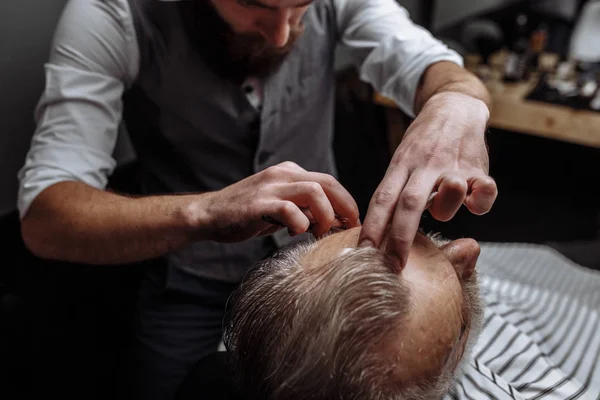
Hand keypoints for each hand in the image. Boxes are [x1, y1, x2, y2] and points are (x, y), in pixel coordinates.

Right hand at [200, 162, 360, 242]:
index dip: (347, 202)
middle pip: (327, 183)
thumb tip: (335, 222)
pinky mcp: (258, 203)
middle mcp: (283, 175)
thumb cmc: (247, 214)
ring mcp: (270, 187)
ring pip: (314, 192)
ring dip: (325, 215)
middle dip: (345, 207)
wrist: (209, 214)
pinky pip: (289, 209)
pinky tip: (294, 233)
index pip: (329, 182)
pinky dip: (300, 223)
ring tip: (320, 233)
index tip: (352, 223)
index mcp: (290, 173)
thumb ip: (304, 210)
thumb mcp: (280, 208)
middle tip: (348, 229)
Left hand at [359, 92, 497, 268]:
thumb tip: (380, 236)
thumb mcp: (401, 162)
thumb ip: (395, 194)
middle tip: (394, 266)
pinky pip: (484, 192)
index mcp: (401, 166)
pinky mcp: (478, 167)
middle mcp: (424, 165)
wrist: (453, 107)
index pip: (381, 199)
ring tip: (444, 206)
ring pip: (449, 195)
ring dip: (446, 210)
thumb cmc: (423, 146)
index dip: (371, 228)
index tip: (363, 254)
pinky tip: (475, 199)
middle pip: (409, 204)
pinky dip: (481, 202)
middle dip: (400, 238)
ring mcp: (452, 165)